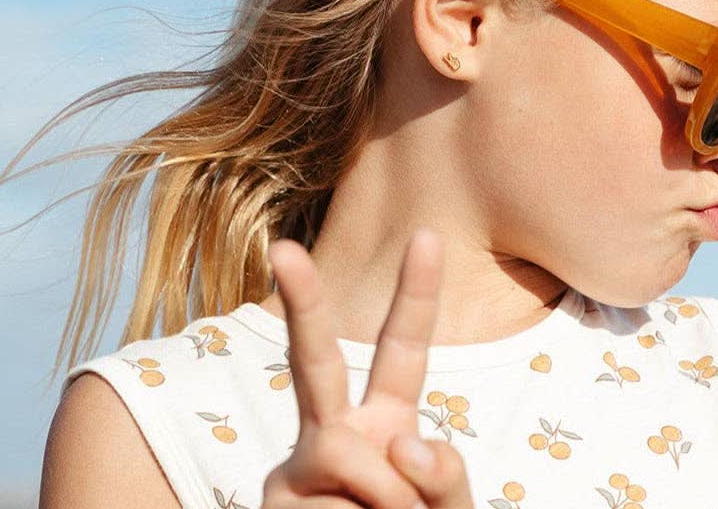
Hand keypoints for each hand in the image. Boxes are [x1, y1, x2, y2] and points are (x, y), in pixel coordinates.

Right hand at [261, 226, 474, 508]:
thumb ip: (443, 476)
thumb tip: (399, 444)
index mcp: (384, 422)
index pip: (402, 351)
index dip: (416, 293)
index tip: (428, 235)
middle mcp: (335, 434)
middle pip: (314, 359)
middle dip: (303, 301)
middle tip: (283, 248)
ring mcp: (298, 470)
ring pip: (346, 452)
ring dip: (389, 502)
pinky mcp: (274, 503)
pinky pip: (334, 505)